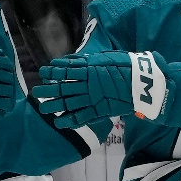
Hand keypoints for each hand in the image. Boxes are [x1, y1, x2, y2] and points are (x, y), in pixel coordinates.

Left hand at [34, 51, 168, 127]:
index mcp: (90, 69)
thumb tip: (74, 60)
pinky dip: (69, 120)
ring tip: (43, 108)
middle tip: (36, 91)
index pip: (66, 70)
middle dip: (48, 90)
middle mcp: (87, 84)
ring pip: (68, 103)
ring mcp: (92, 98)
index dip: (53, 72)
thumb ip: (89, 60)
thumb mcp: (107, 58)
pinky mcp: (99, 110)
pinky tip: (58, 122)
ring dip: (54, 105)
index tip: (43, 72)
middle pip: (62, 87)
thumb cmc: (128, 67)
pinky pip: (81, 117)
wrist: (144, 83)